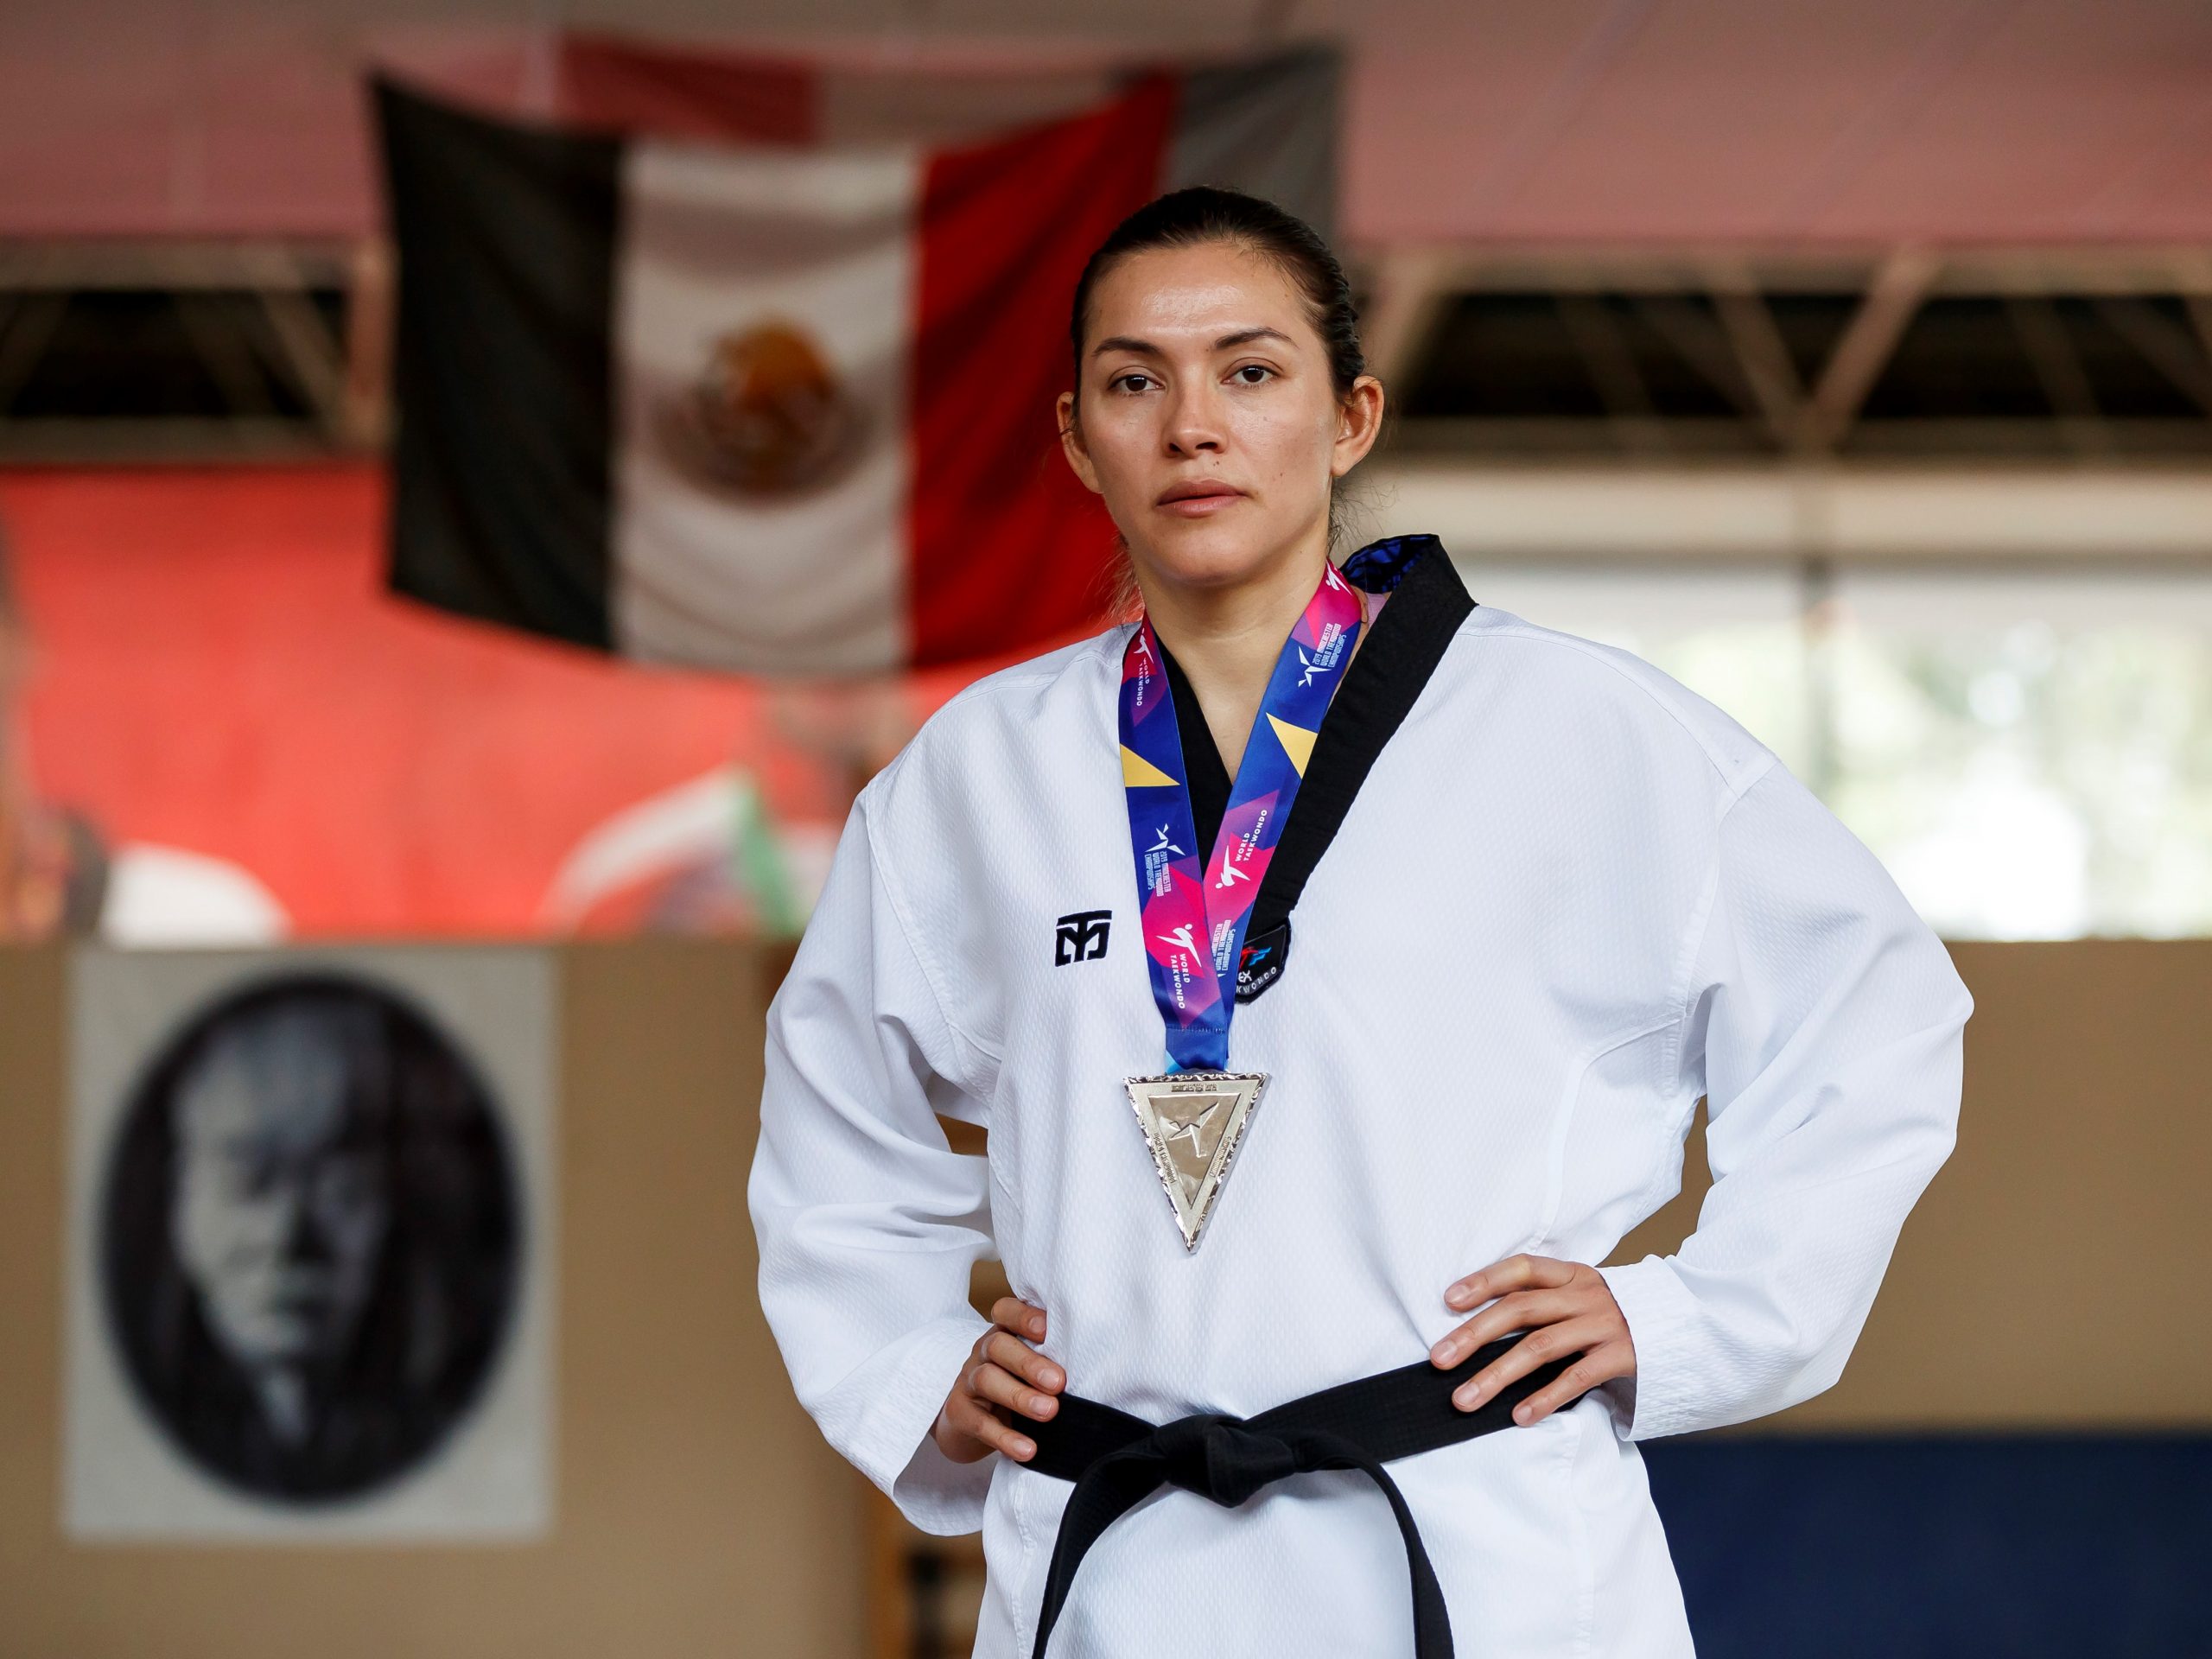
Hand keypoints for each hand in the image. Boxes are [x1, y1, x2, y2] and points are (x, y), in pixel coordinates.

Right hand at [932, 1296, 1064, 1463]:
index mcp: (1003, 1334)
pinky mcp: (959, 1414)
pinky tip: (1028, 1449)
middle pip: (998, 1346)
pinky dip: (1006, 1438)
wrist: (967, 1423)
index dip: (1023, 1316)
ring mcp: (968, 1382)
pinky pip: (980, 1424)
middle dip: (1029, 1363)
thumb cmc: (1012, 1386)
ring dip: (1020, 1397)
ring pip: (987, 1379)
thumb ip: (1052, 1359)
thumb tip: (1097, 1366)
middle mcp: (983, 1353)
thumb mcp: (1027, 1367)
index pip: (1005, 1312)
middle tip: (1058, 1382)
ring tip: (1049, 1412)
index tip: (1048, 1329)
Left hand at [1428, 1253, 1635, 1425]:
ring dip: (1496, 1376)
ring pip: (1539, 1347)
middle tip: (1439, 1360)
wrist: (1687, 1324)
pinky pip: (1576, 1379)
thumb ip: (1545, 1301)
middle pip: (1520, 1309)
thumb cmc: (1617, 1314)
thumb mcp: (1584, 1295)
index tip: (1448, 1300)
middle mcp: (1586, 1295)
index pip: (1521, 1268)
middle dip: (1473, 1335)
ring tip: (1464, 1399)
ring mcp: (1605, 1325)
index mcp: (1572, 1274)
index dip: (1483, 1280)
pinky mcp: (1623, 1357)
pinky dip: (1544, 1398)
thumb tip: (1480, 1323)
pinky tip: (1518, 1416)